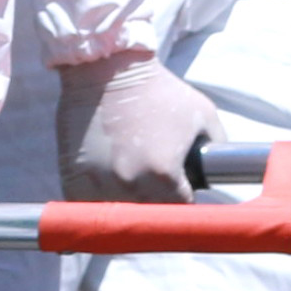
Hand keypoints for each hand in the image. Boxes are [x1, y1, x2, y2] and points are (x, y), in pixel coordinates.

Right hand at [52, 52, 211, 203]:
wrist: (107, 71)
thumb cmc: (159, 91)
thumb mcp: (204, 115)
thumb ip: (219, 149)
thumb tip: (218, 176)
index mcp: (162, 174)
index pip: (181, 212)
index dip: (186, 206)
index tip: (185, 196)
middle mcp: (129, 184)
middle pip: (149, 219)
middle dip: (158, 210)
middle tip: (161, 195)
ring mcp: (96, 185)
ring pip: (116, 220)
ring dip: (127, 211)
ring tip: (134, 193)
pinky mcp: (72, 180)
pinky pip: (85, 210)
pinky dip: (97, 208)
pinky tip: (106, 199)